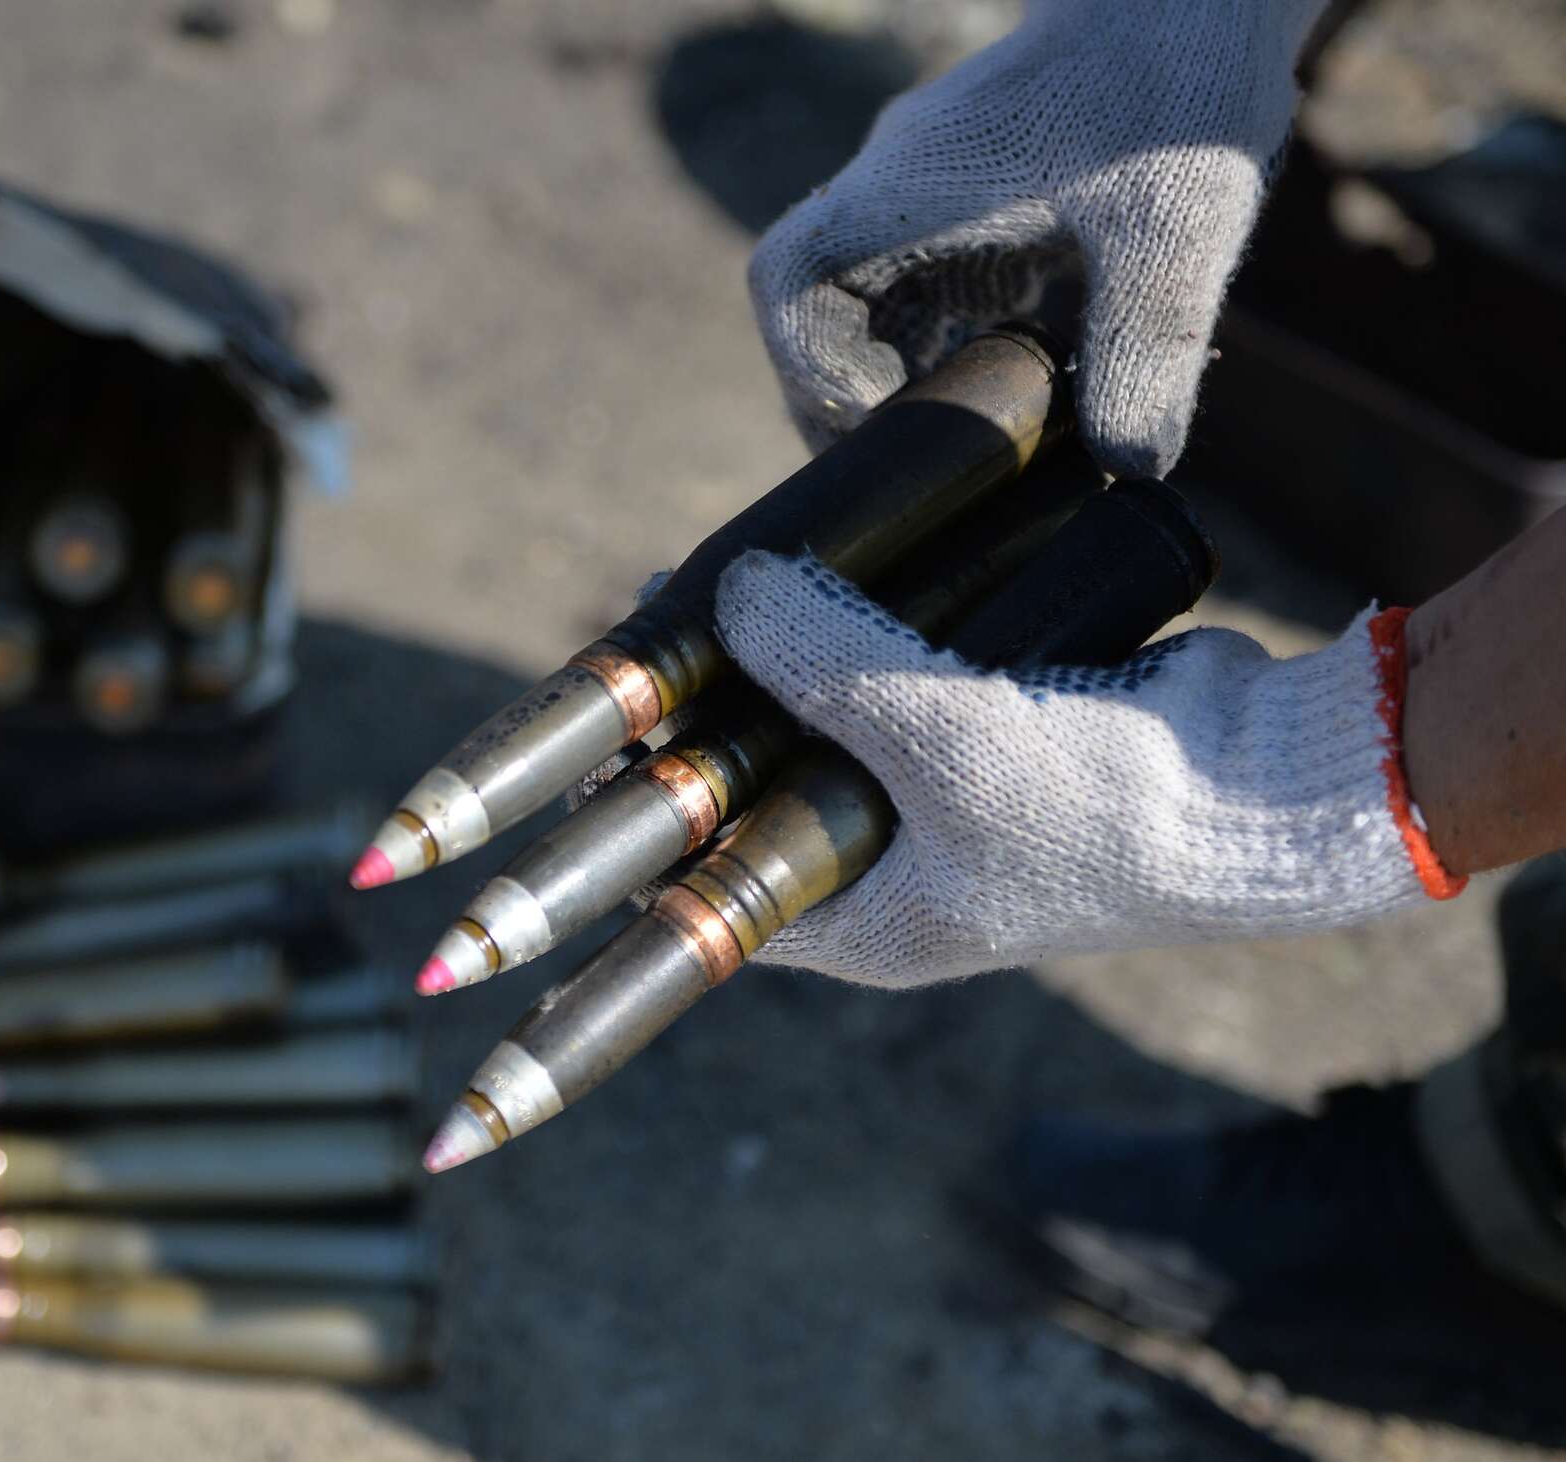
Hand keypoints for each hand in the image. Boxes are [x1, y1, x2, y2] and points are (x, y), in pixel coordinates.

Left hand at [713, 551, 1455, 988]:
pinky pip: (894, 679)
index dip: (648, 814)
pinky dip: (860, 629)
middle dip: (711, 709)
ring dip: (781, 656)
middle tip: (667, 614)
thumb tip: (730, 591)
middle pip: (760, 784)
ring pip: (824, 720)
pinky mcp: (990, 732)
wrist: (1271, 786)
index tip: (606, 732)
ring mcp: (942, 802)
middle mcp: (892, 870)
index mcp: (866, 922)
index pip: (711, 885)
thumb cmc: (1107, 810)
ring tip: (726, 579)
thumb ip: (826, 666)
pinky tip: (820, 567)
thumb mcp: (940, 741)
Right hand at [749, 0, 1324, 476]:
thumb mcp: (1176, 227)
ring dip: (912, 383)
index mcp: (906, 190)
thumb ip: (1149, 347)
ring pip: (879, 310)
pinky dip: (964, 350)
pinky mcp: (982, 204)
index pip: (788, 283)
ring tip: (986, 448)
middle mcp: (899, 192)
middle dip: (859, 402)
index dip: (810, 370)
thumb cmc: (1180, 79)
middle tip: (931, 474)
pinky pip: (939, 292)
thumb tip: (1130, 464)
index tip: (886, 424)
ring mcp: (935, 197)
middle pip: (824, 315)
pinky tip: (1040, 388)